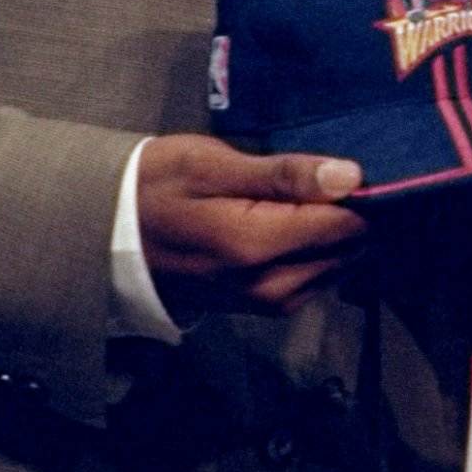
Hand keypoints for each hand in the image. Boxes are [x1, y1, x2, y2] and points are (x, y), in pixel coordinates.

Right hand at [138, 134, 366, 320]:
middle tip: (345, 176)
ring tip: (325, 195)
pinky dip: (325, 252)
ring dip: (344, 235)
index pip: (347, 226)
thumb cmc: (154, 187)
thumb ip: (283, 173)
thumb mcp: (210, 165)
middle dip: (359, 216)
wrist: (106, 235)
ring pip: (339, 268)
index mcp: (257, 246)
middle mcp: (270, 285)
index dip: (364, 195)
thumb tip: (350, 176)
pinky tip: (311, 222)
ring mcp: (267, 303)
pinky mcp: (264, 306)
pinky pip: (317, 280)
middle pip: (351, 251)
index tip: (362, 166)